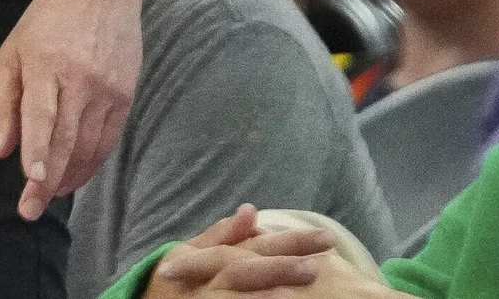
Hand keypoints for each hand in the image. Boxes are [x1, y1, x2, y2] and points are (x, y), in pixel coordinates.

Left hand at [0, 0, 143, 221]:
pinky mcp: (125, 95)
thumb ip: (3, 100)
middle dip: (48, 181)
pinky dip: (91, 163)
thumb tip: (1, 149)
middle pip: (65, 139)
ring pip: (89, 146)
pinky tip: (75, 176)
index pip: (42, 115)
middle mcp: (81, 78)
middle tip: (30, 210)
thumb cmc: (48, 19)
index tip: (32, 182)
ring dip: (69, 177)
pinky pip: (108, 139)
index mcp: (47, 64)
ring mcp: (107, 88)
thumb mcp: (14, 50)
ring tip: (49, 197)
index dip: (36, 151)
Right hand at [147, 206, 332, 296]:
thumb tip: (250, 208)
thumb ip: (221, 235)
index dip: (289, 242)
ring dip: (266, 293)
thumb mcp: (190, 254)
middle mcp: (207, 277)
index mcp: (210, 257)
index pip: (254, 246)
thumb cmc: (173, 281)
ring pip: (236, 294)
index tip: (325, 238)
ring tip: (297, 292)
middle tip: (318, 266)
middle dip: (281, 266)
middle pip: (246, 269)